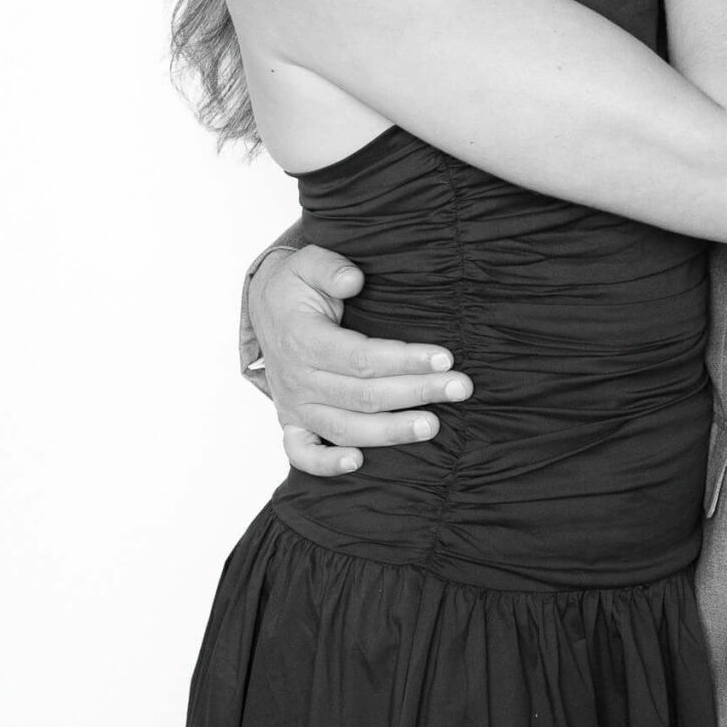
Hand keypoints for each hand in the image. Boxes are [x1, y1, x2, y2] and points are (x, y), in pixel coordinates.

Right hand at [248, 244, 472, 476]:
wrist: (265, 309)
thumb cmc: (296, 286)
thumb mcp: (309, 262)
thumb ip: (330, 267)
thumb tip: (354, 280)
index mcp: (303, 339)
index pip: (360, 358)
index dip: (405, 359)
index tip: (445, 357)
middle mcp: (298, 378)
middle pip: (363, 395)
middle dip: (417, 392)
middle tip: (461, 387)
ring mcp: (293, 405)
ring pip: (344, 427)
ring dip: (390, 432)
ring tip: (433, 425)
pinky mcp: (292, 422)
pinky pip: (302, 453)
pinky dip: (325, 464)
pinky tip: (358, 464)